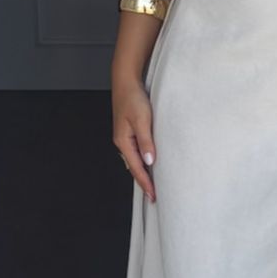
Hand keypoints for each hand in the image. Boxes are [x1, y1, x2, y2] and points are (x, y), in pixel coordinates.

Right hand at [113, 79, 156, 200]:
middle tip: (154, 196)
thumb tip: (149, 161)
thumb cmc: (133, 98)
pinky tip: (149, 162)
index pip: (136, 168)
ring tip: (152, 184)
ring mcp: (125, 136)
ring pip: (134, 160)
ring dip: (143, 172)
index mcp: (123, 141)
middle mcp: (122, 141)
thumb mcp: (142, 120)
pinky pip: (136, 151)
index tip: (153, 196)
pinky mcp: (129, 131)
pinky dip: (142, 160)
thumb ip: (146, 141)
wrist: (126, 81)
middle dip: (143, 181)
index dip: (145, 182)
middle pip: (133, 167)